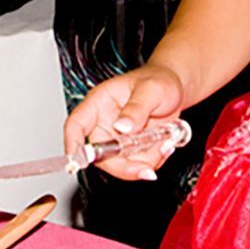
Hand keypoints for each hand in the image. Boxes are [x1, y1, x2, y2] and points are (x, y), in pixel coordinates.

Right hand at [62, 65, 185, 181]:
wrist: (176, 88)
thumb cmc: (159, 80)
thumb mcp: (151, 90)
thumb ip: (136, 108)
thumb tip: (121, 127)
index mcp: (99, 103)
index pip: (76, 125)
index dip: (73, 145)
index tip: (78, 162)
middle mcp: (104, 124)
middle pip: (100, 156)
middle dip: (124, 166)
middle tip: (146, 168)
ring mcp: (118, 139)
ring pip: (122, 165)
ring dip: (146, 160)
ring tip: (164, 140)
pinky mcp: (131, 150)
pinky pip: (138, 165)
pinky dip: (154, 159)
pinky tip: (164, 143)